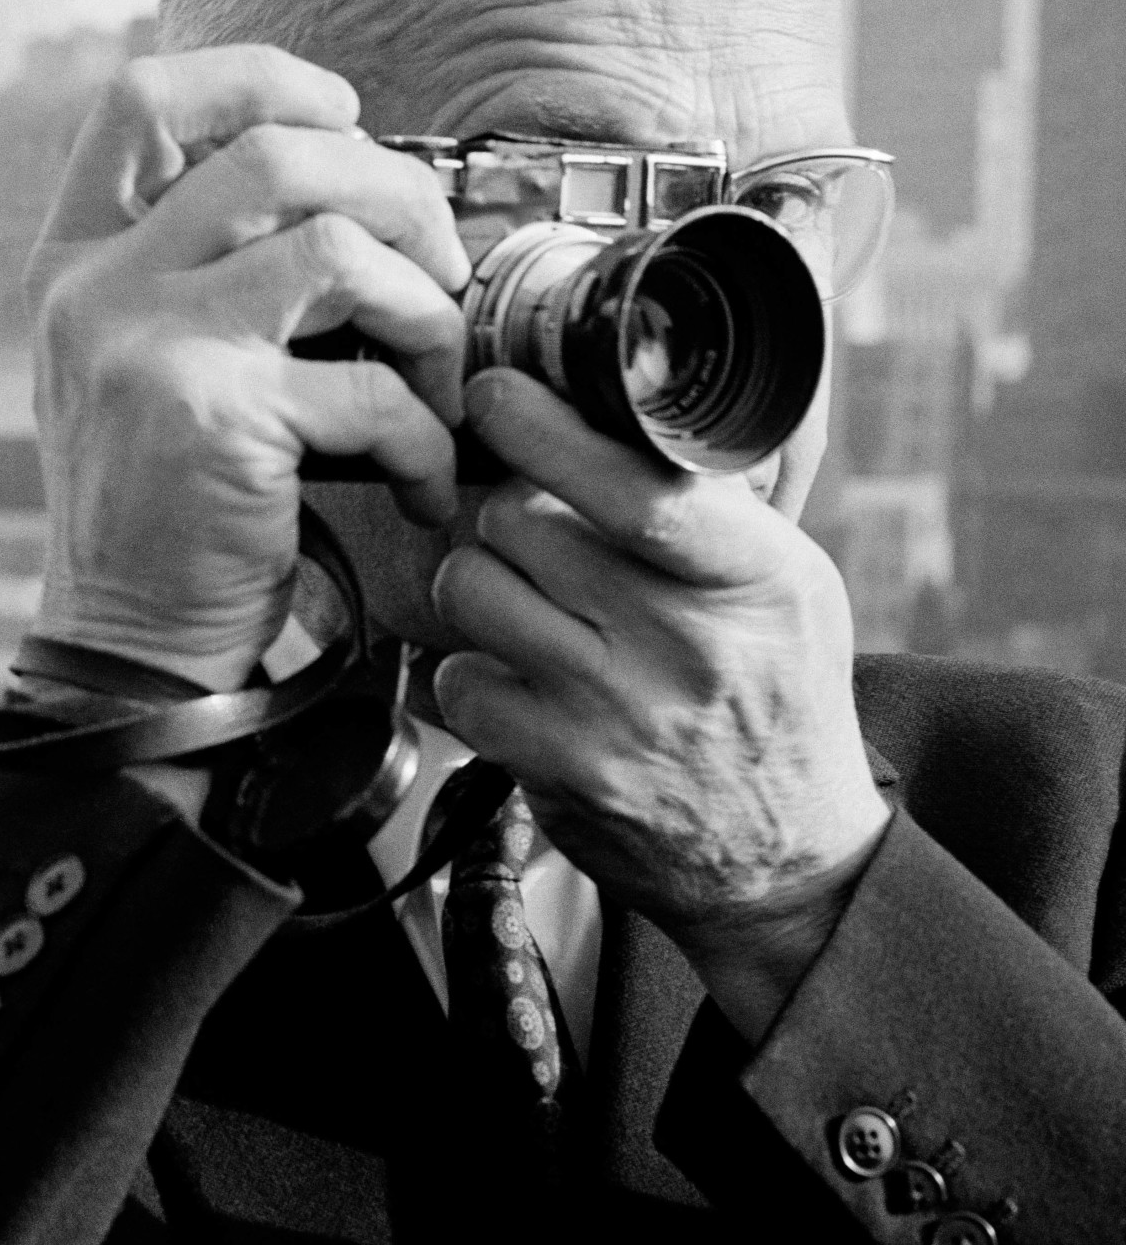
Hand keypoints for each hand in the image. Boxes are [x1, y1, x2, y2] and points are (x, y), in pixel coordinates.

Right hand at [26, 45, 469, 693]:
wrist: (129, 648)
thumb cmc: (166, 510)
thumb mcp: (141, 366)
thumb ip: (200, 270)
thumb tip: (356, 180)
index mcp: (75, 262)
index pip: (140, 100)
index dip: (257, 78)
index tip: (344, 118)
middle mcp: (95, 289)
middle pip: (274, 154)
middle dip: (395, 195)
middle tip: (438, 269)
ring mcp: (147, 346)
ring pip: (339, 249)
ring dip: (427, 315)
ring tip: (437, 389)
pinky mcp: (213, 418)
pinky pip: (371, 387)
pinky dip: (424, 439)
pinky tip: (419, 486)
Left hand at [431, 371, 890, 1042]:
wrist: (786, 854)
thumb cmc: (770, 690)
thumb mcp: (781, 584)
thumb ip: (702, 504)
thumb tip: (590, 403)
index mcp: (757, 577)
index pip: (638, 490)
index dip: (546, 431)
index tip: (494, 390)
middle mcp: (689, 645)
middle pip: (521, 522)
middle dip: (507, 515)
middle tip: (535, 540)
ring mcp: (620, 713)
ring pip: (472, 588)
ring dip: (479, 586)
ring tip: (526, 606)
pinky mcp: (561, 770)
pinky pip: (458, 678)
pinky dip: (469, 673)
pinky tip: (517, 681)